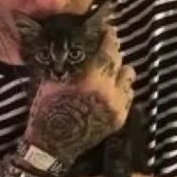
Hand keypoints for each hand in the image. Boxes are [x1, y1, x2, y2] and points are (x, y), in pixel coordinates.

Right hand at [24, 26, 134, 163]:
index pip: (109, 51)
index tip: (108, 30)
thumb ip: (68, 62)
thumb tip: (76, 42)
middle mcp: (109, 92)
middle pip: (119, 62)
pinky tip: (112, 86)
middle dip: (113, 51)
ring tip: (110, 68)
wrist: (53, 146)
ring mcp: (117, 106)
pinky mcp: (120, 118)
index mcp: (91, 80)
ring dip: (120, 70)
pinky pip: (128, 95)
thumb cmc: (48, 111)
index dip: (110, 38)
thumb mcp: (53, 81)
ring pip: (128, 78)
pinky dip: (121, 87)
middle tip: (107, 45)